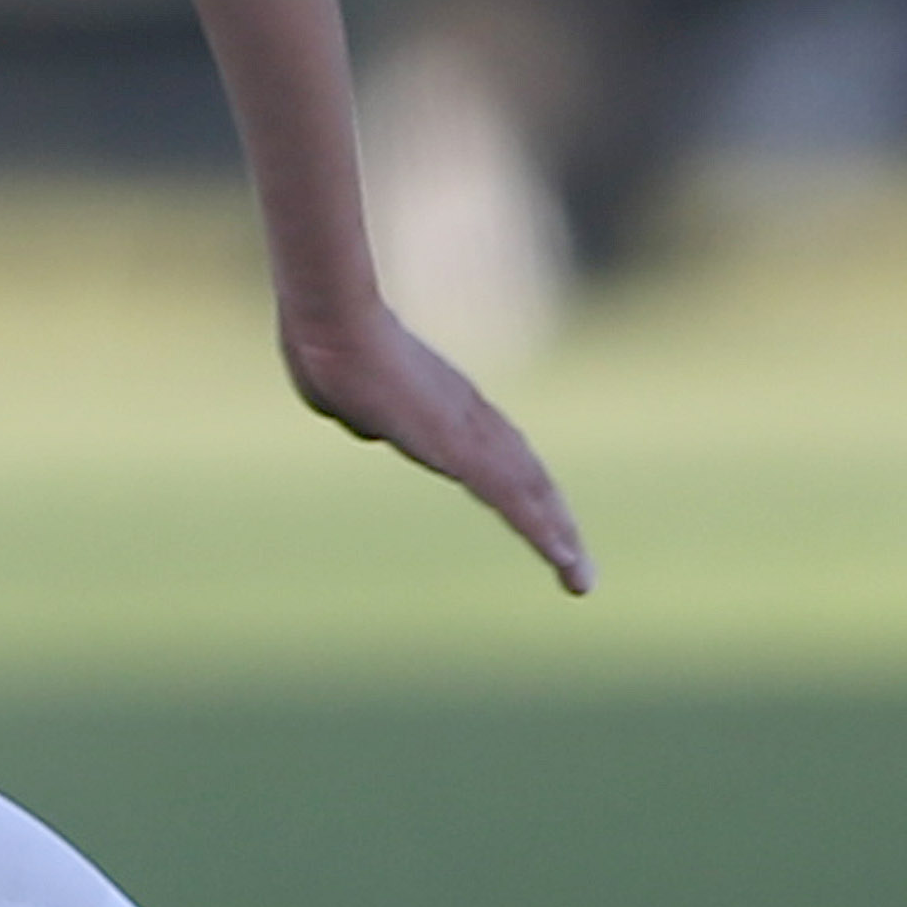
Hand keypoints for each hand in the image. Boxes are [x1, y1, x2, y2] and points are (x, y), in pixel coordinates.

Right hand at [279, 300, 593, 594]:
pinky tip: (562, 557)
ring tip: (580, 579)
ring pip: (530, 492)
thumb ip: (368, 415)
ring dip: (559, 537)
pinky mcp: (462, 451)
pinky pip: (512, 498)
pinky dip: (540, 529)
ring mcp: (470, 434)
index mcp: (447, 402)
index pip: (500, 451)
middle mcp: (472, 416)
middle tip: (578, 564)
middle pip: (527, 474)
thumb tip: (371, 425)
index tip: (543, 516)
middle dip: (554, 519)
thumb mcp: (346, 395)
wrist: (333, 327)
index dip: (524, 485)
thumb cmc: (325, 348)